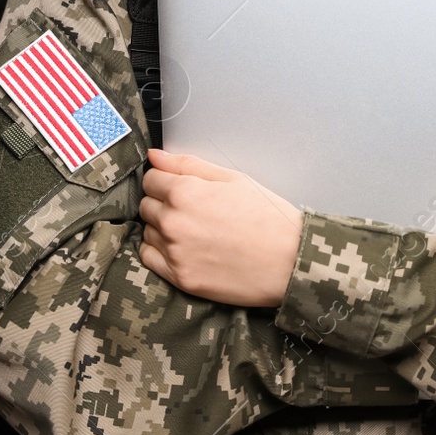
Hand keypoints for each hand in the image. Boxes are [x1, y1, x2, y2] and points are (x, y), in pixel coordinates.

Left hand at [138, 147, 304, 306]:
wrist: (289, 262)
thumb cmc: (267, 217)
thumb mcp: (233, 179)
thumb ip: (189, 165)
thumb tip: (155, 156)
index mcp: (185, 192)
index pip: (150, 180)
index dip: (164, 181)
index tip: (179, 187)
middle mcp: (174, 221)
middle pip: (146, 206)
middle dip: (162, 204)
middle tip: (192, 210)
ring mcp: (175, 252)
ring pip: (148, 231)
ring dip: (162, 228)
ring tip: (193, 230)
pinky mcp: (180, 277)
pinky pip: (149, 258)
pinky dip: (159, 251)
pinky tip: (183, 249)